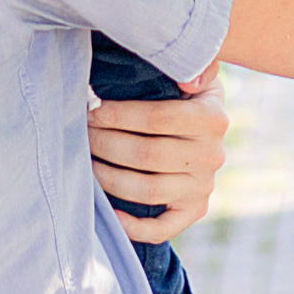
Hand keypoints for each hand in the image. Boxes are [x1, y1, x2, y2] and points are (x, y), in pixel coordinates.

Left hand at [87, 79, 228, 244]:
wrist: (208, 124)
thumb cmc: (184, 92)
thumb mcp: (193, 70)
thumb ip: (193, 66)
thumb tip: (188, 78)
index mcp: (211, 118)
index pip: (156, 118)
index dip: (117, 116)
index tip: (91, 110)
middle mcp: (212, 156)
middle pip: (147, 154)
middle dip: (105, 143)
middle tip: (81, 133)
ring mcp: (204, 187)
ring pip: (148, 189)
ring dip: (109, 177)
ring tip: (86, 161)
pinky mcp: (195, 210)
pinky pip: (163, 228)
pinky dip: (133, 225)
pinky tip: (108, 211)